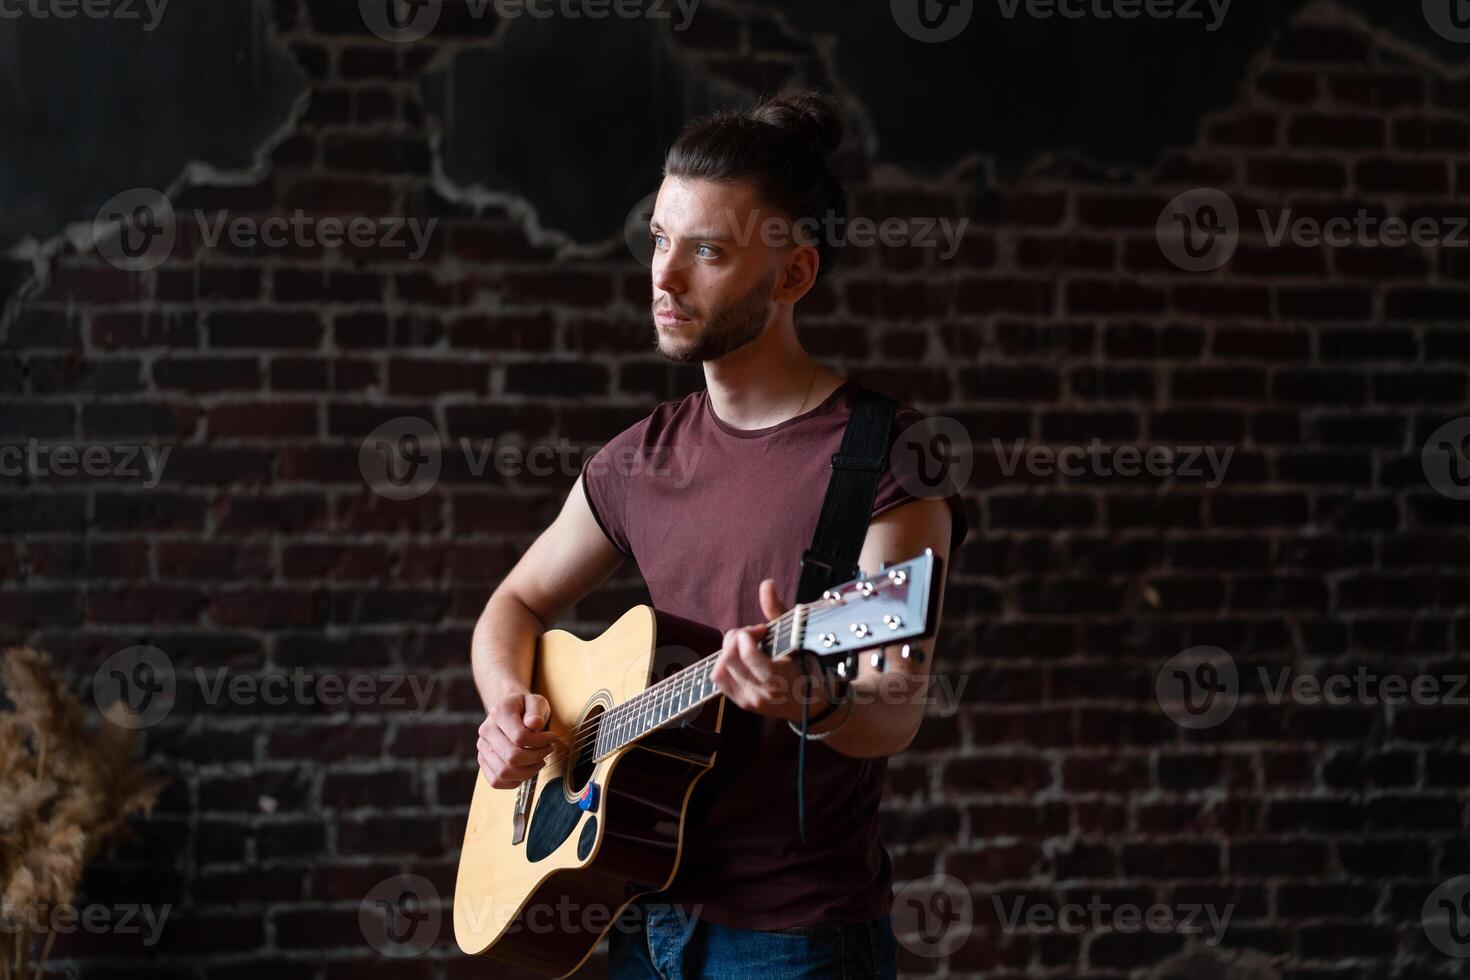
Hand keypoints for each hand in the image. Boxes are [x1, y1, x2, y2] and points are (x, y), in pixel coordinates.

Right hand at [477, 690, 557, 789]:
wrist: (510, 710)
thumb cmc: (525, 707)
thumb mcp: (535, 701)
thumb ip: (536, 710)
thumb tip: (534, 724)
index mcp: (499, 713)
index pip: (520, 737)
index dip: (541, 741)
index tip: (552, 737)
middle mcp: (486, 731)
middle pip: (512, 757)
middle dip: (536, 757)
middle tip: (547, 750)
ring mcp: (483, 747)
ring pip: (503, 772)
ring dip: (528, 772)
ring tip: (539, 761)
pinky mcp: (483, 761)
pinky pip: (496, 781)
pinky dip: (515, 781)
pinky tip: (527, 769)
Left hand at [710, 578, 835, 723]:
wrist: (808, 700)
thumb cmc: (804, 663)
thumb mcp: (794, 636)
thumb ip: (776, 610)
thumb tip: (766, 584)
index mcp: (781, 678)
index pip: (749, 656)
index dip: (746, 636)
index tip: (759, 629)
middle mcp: (763, 694)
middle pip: (730, 659)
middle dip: (737, 639)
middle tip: (753, 635)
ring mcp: (750, 700)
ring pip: (720, 668)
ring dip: (729, 651)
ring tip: (746, 647)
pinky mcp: (741, 703)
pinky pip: (718, 678)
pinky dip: (725, 662)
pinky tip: (741, 658)